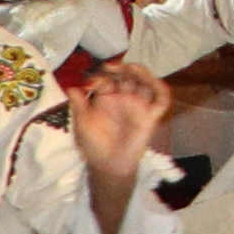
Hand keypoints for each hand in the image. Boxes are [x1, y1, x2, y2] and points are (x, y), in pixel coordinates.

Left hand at [59, 54, 172, 217]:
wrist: (108, 165)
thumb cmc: (93, 145)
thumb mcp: (82, 124)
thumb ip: (79, 106)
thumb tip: (72, 87)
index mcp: (106, 98)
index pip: (107, 80)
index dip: (100, 77)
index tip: (90, 83)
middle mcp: (124, 99)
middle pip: (128, 76)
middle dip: (120, 68)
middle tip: (110, 67)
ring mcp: (139, 106)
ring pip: (145, 83)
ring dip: (141, 72)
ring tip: (131, 68)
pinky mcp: (151, 116)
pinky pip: (161, 100)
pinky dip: (162, 90)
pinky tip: (155, 83)